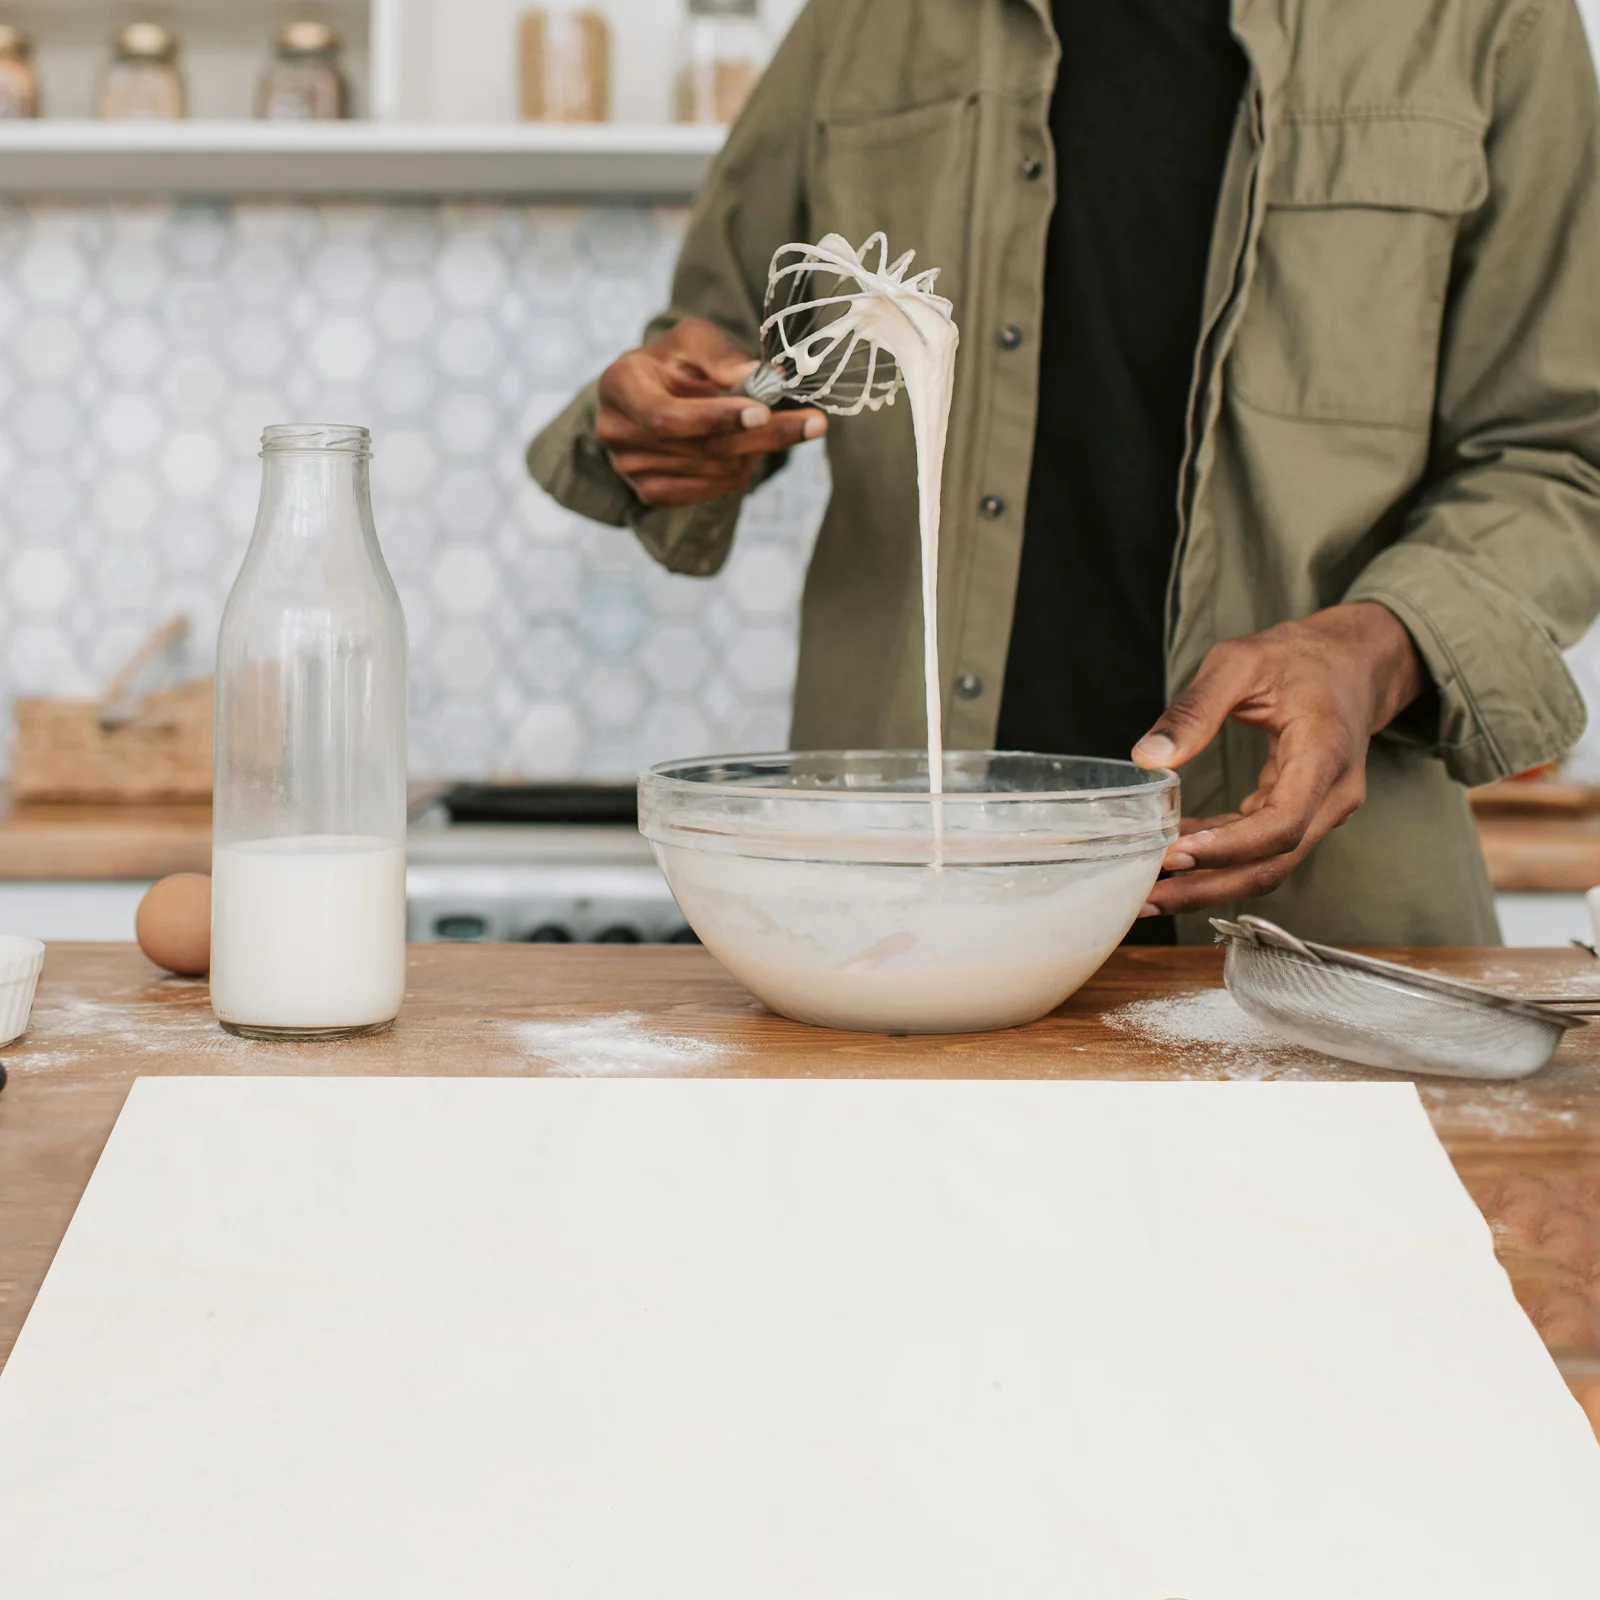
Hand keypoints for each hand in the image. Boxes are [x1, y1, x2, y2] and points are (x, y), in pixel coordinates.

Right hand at [596, 317, 826, 507]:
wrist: (648, 394)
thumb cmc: (673, 361)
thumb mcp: (693, 340)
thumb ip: (722, 357)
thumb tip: (763, 377)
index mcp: (619, 387)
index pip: (667, 417)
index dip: (715, 418)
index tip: (763, 411)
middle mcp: (618, 434)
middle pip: (702, 448)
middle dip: (763, 436)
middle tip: (814, 424)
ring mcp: (632, 471)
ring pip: (716, 471)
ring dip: (756, 450)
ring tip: (767, 425)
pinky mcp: (653, 494)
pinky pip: (715, 489)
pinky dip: (741, 468)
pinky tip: (745, 447)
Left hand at [1131, 603, 1425, 917]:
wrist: (1352, 662)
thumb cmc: (1299, 657)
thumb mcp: (1240, 663)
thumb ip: (1195, 709)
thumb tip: (1149, 757)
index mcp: (1324, 754)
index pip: (1283, 823)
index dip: (1230, 848)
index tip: (1177, 853)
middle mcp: (1332, 794)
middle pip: (1275, 862)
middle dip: (1210, 886)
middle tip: (1150, 897)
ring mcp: (1322, 809)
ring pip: (1269, 865)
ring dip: (1211, 883)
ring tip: (1153, 892)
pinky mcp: (1303, 813)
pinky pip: (1263, 848)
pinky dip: (1220, 858)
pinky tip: (1177, 853)